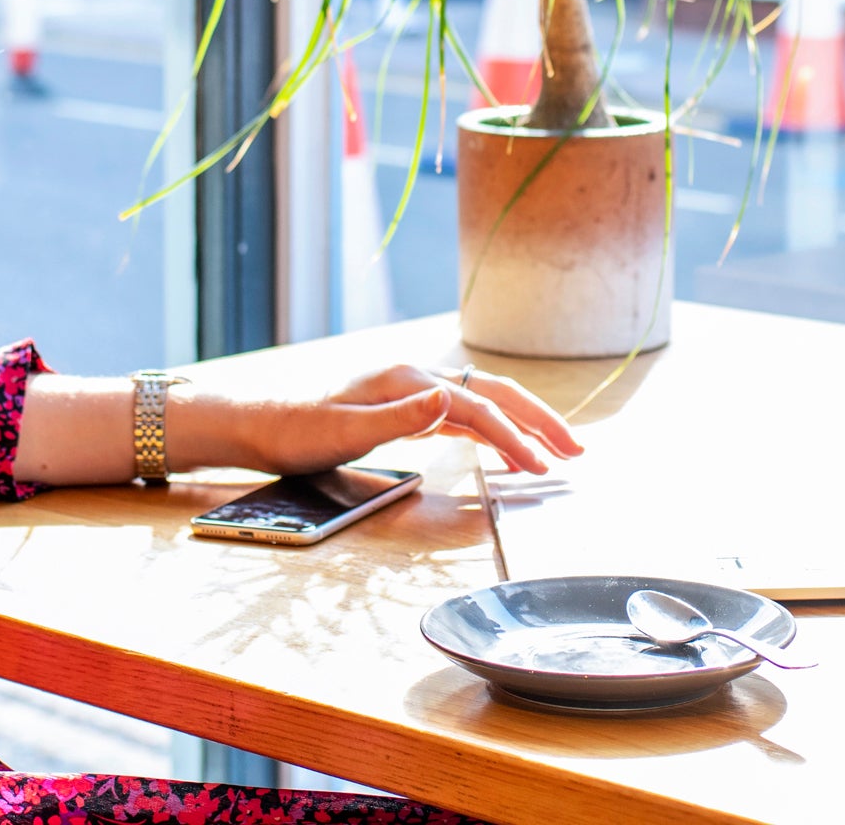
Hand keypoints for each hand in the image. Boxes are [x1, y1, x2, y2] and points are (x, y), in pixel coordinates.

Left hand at [178, 364, 584, 476]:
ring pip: (486, 403)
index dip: (514, 435)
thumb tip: (448, 398)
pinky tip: (510, 451)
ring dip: (524, 425)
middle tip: (577, 451)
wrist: (267, 425)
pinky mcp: (412, 407)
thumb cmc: (301, 432)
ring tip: (559, 451)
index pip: (477, 406)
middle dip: (538, 420)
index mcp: (409, 380)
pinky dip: (495, 432)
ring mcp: (417, 391)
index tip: (542, 465)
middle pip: (494, 394)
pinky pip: (467, 417)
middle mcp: (419, 378)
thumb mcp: (346, 430)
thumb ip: (400, 416)